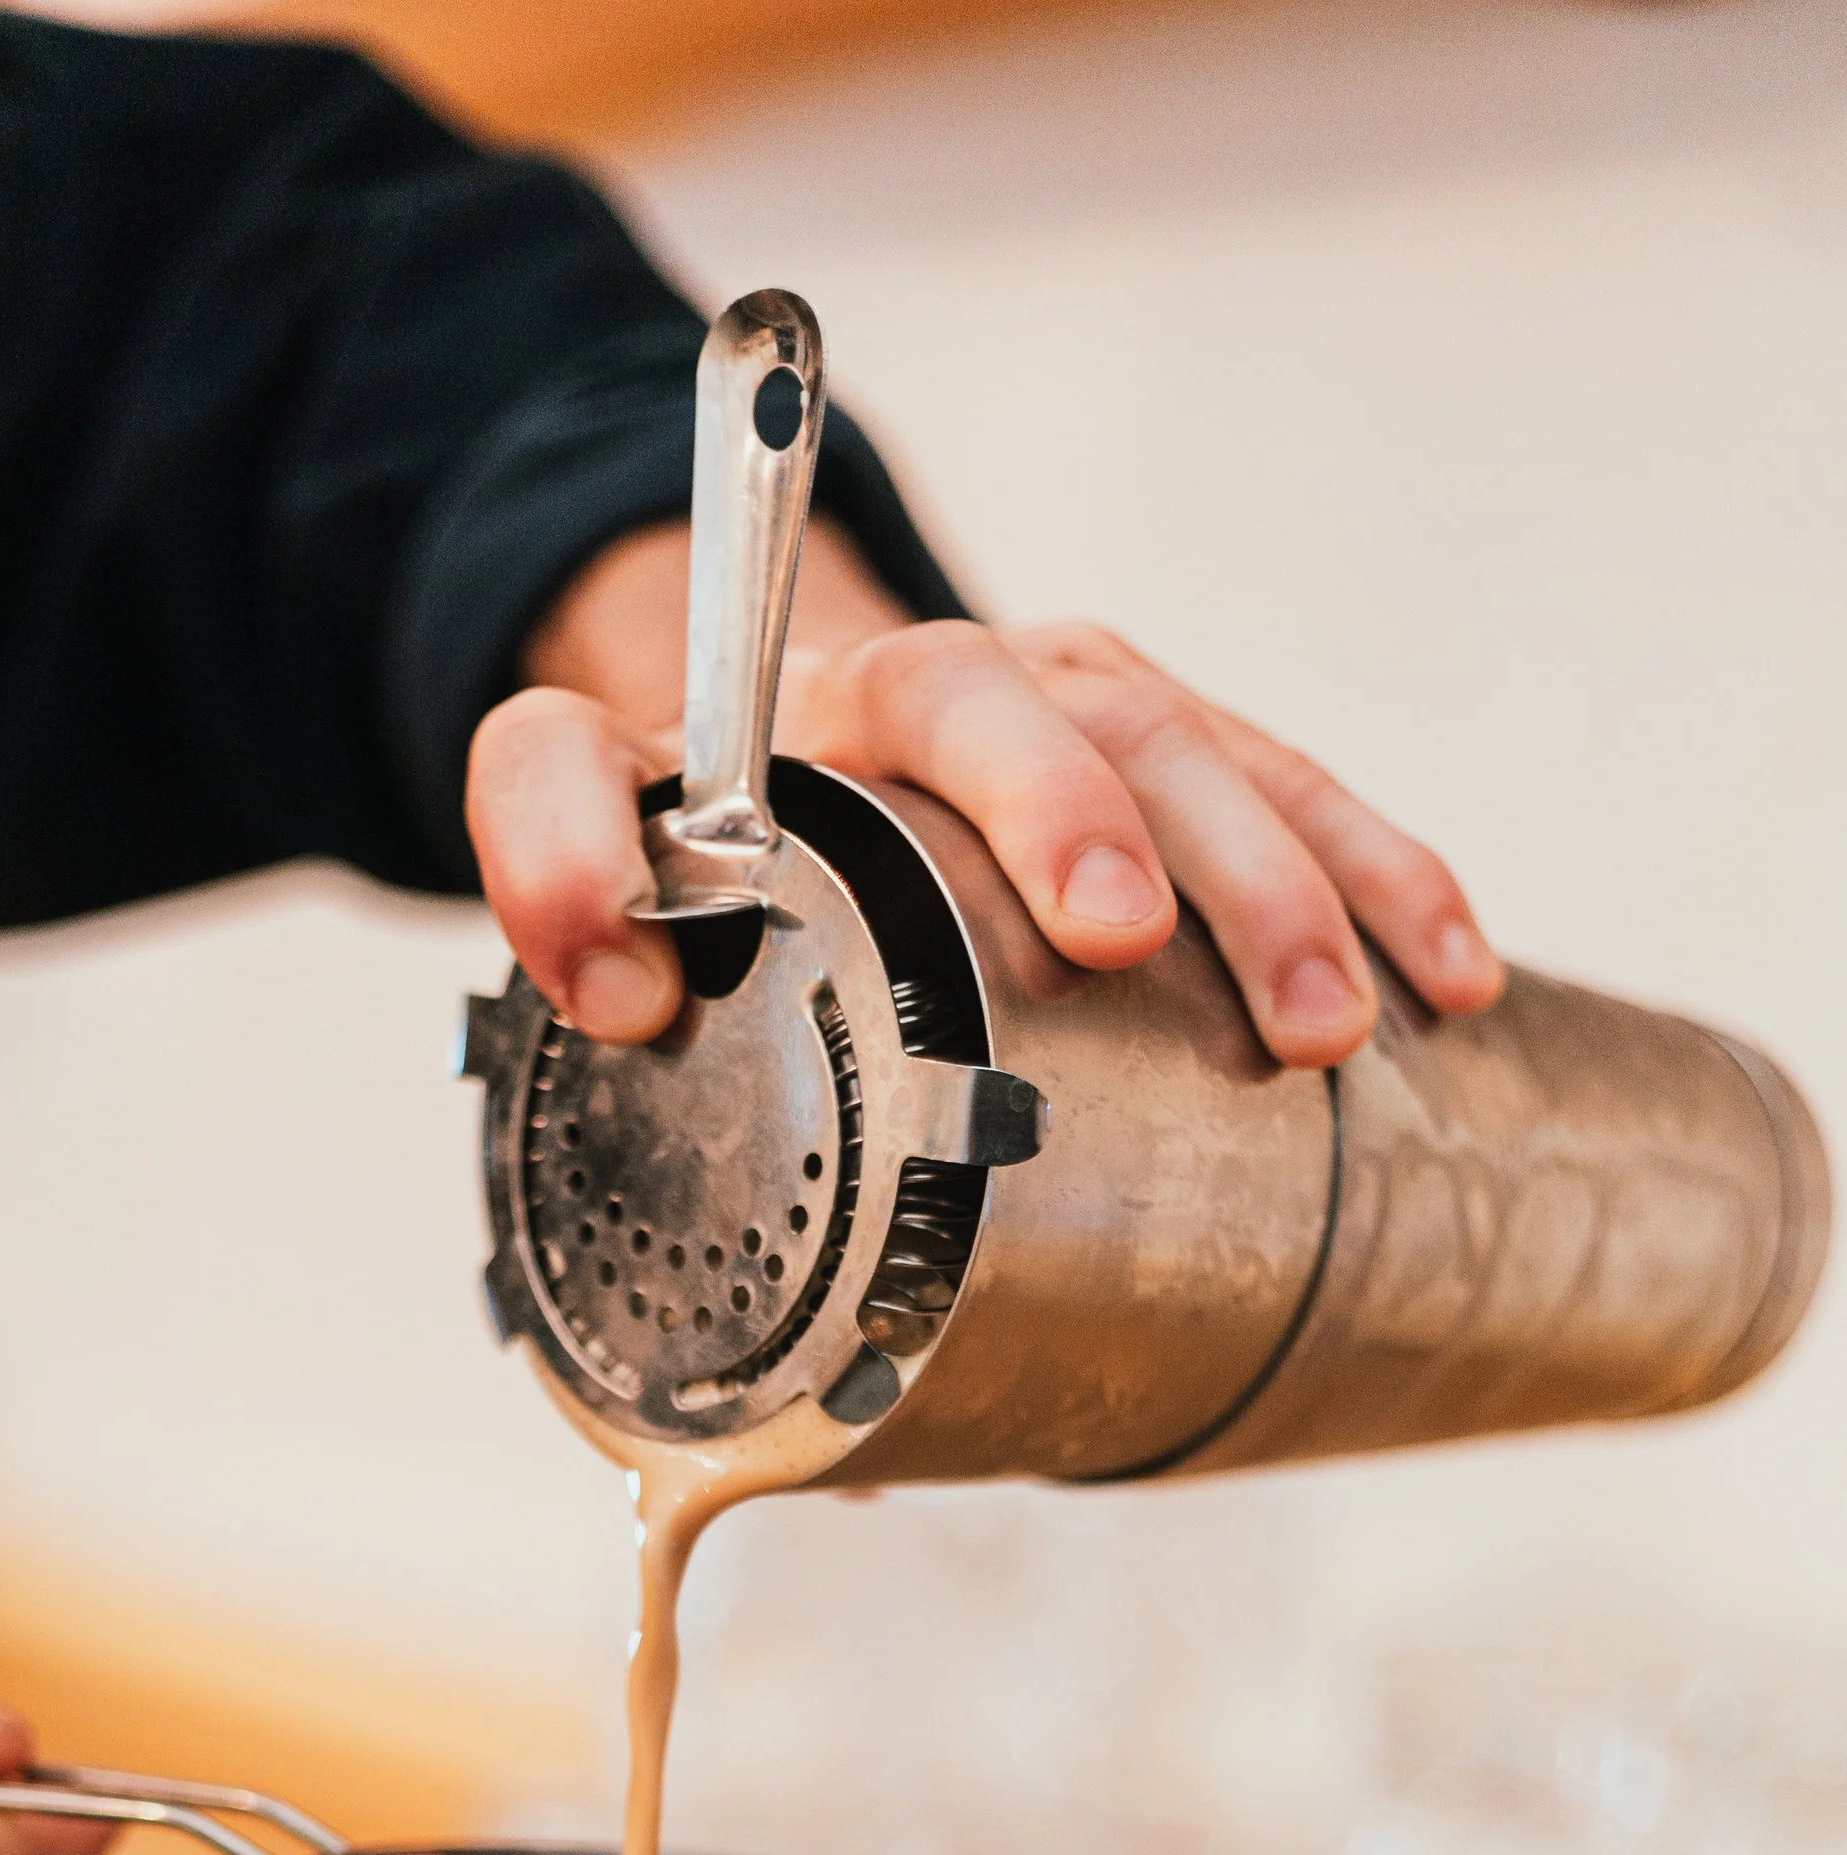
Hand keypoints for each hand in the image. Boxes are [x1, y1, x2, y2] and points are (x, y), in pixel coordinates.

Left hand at [469, 518, 1502, 1068]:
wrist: (755, 753)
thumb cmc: (684, 817)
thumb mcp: (572, 801)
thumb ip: (543, 852)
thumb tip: (617, 982)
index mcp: (856, 696)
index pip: (945, 701)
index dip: (1037, 799)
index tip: (1106, 928)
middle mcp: (994, 688)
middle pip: (1118, 728)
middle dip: (1207, 865)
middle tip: (1274, 1010)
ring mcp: (1101, 723)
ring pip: (1228, 765)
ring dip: (1313, 891)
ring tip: (1363, 1025)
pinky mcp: (1179, 773)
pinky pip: (1302, 801)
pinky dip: (1382, 878)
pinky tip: (1452, 976)